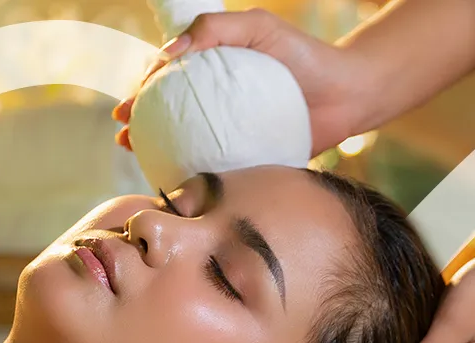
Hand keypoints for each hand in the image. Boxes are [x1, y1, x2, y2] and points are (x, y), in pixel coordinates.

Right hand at [112, 8, 373, 156]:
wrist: (349, 94)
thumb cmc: (305, 54)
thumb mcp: (259, 27)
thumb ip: (216, 29)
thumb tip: (170, 52)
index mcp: (216, 71)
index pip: (169, 79)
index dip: (142, 90)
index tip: (128, 104)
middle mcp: (222, 102)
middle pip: (170, 114)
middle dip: (140, 125)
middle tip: (125, 138)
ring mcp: (235, 131)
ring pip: (188, 143)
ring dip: (159, 153)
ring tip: (141, 160)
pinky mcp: (254, 157)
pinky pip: (221, 167)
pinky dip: (197, 175)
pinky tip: (180, 183)